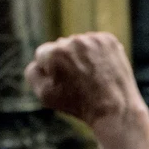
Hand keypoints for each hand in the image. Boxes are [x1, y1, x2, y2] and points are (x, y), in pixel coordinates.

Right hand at [25, 32, 142, 129]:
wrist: (115, 108)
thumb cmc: (78, 104)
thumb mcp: (45, 95)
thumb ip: (33, 73)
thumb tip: (37, 60)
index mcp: (53, 53)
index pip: (42, 54)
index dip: (51, 70)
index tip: (63, 82)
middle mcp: (72, 41)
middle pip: (61, 47)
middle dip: (66, 61)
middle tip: (79, 81)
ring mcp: (92, 39)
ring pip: (79, 44)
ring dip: (82, 56)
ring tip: (92, 76)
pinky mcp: (108, 40)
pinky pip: (95, 43)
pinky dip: (97, 54)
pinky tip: (102, 69)